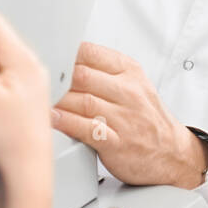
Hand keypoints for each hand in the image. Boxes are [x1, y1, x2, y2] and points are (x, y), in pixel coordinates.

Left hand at [52, 41, 207, 188]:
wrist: (173, 154)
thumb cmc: (147, 119)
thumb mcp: (134, 84)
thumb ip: (104, 71)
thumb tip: (66, 58)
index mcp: (130, 72)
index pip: (91, 53)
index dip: (64, 54)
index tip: (47, 57)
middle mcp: (129, 92)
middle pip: (82, 75)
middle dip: (56, 77)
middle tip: (34, 79)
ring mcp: (124, 118)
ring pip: (82, 101)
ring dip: (56, 100)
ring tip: (37, 99)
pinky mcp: (117, 143)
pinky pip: (86, 129)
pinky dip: (65, 123)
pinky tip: (51, 119)